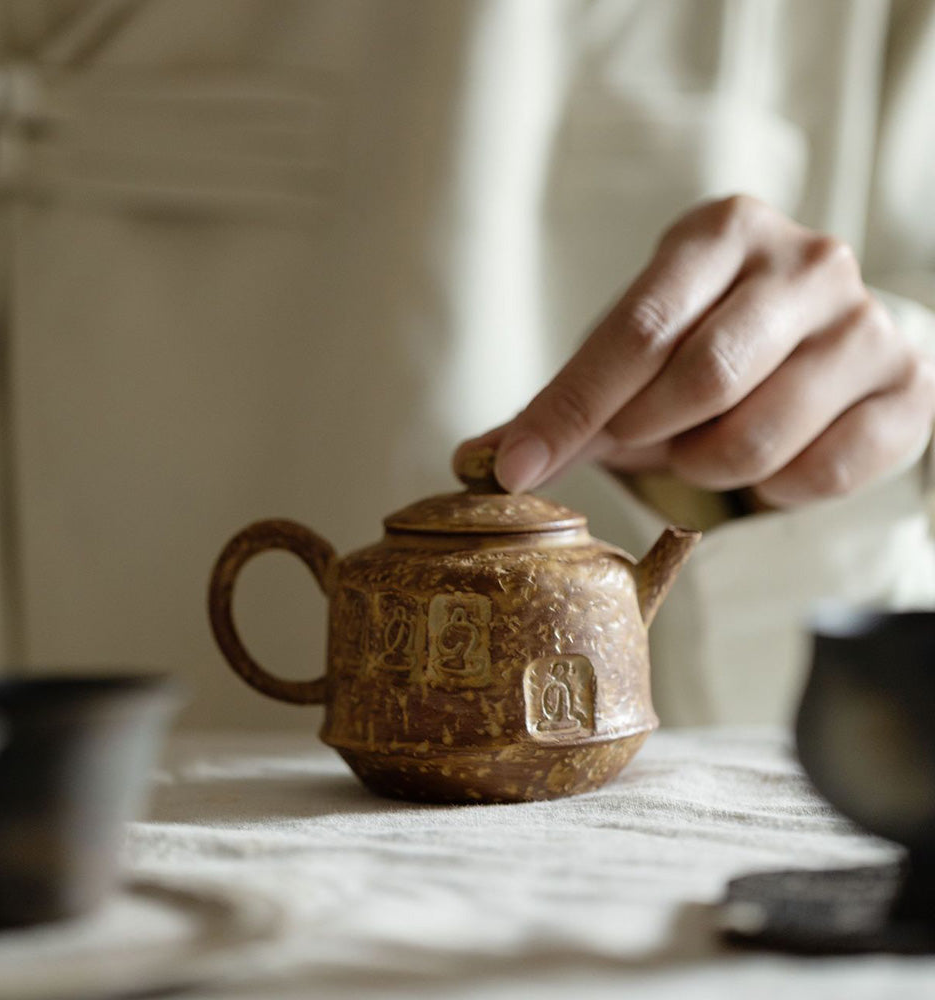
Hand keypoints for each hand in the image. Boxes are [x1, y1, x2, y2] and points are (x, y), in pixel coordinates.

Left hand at [457, 195, 934, 506]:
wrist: (824, 346)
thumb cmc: (709, 343)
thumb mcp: (634, 351)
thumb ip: (565, 400)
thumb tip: (476, 459)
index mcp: (723, 232)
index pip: (637, 330)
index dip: (570, 409)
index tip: (515, 470)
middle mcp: (807, 262)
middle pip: (703, 379)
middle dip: (650, 435)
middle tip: (636, 445)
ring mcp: (866, 323)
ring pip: (758, 436)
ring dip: (703, 465)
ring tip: (696, 448)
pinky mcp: (909, 387)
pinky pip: (820, 475)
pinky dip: (770, 489)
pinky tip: (764, 462)